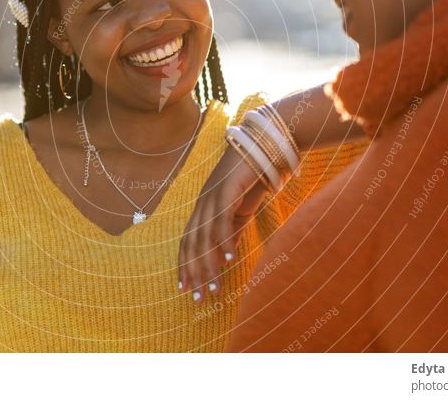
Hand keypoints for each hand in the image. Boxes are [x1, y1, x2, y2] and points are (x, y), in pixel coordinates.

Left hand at [177, 145, 269, 303]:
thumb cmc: (252, 178)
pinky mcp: (227, 191)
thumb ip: (232, 231)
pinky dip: (225, 242)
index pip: (188, 242)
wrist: (263, 147)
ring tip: (215, 290)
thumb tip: (226, 255)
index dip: (184, 265)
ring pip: (205, 238)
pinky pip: (223, 222)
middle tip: (197, 300)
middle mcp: (203, 204)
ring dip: (209, 266)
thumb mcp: (240, 210)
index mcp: (203, 209)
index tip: (184, 290)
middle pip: (191, 244)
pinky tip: (230, 261)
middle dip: (193, 274)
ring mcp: (212, 197)